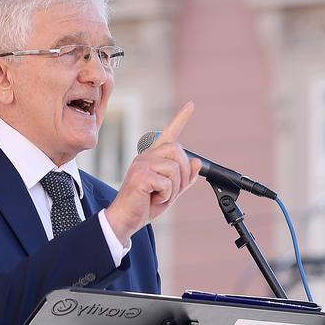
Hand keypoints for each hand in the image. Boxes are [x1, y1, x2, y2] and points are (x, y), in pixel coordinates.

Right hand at [105, 101, 201, 241]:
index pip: (169, 134)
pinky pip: (167, 183)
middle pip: (178, 151)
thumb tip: (197, 162)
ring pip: (175, 168)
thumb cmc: (146, 205)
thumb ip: (184, 178)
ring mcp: (142, 164)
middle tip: (173, 190)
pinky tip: (154, 199)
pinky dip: (166, 196)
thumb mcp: (170, 192)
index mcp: (153, 157)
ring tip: (161, 196)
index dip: (181, 119)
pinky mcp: (140, 175)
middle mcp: (146, 156)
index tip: (191, 105)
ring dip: (175, 188)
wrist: (127, 219)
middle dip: (184, 173)